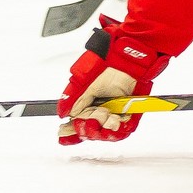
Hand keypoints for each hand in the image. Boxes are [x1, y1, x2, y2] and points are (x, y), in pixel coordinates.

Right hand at [58, 17, 167, 144]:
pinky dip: (120, 129)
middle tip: (93, 119)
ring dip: (105, 130)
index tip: (65, 135)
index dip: (70, 133)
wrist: (130, 57)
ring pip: (107, 134)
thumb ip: (72, 98)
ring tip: (107, 117)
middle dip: (90, 129)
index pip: (76, 124)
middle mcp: (100, 110)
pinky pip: (124, 130)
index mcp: (86, 104)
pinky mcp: (130, 113)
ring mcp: (115, 113)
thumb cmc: (109, 63)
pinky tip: (116, 123)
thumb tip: (62, 112)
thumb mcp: (84, 80)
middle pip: (91, 132)